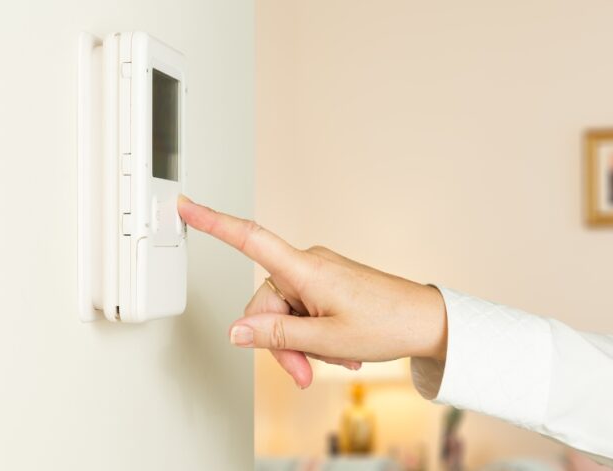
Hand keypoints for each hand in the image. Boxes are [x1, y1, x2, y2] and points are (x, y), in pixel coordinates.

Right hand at [178, 195, 446, 387]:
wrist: (426, 321)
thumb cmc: (387, 323)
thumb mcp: (325, 340)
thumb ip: (276, 336)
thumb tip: (237, 332)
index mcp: (305, 269)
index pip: (249, 239)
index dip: (213, 222)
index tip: (186, 204)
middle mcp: (309, 265)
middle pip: (266, 303)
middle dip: (278, 342)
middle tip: (302, 372)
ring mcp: (320, 274)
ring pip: (285, 312)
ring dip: (300, 344)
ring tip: (331, 359)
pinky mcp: (329, 283)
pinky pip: (304, 310)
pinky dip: (313, 335)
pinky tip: (337, 350)